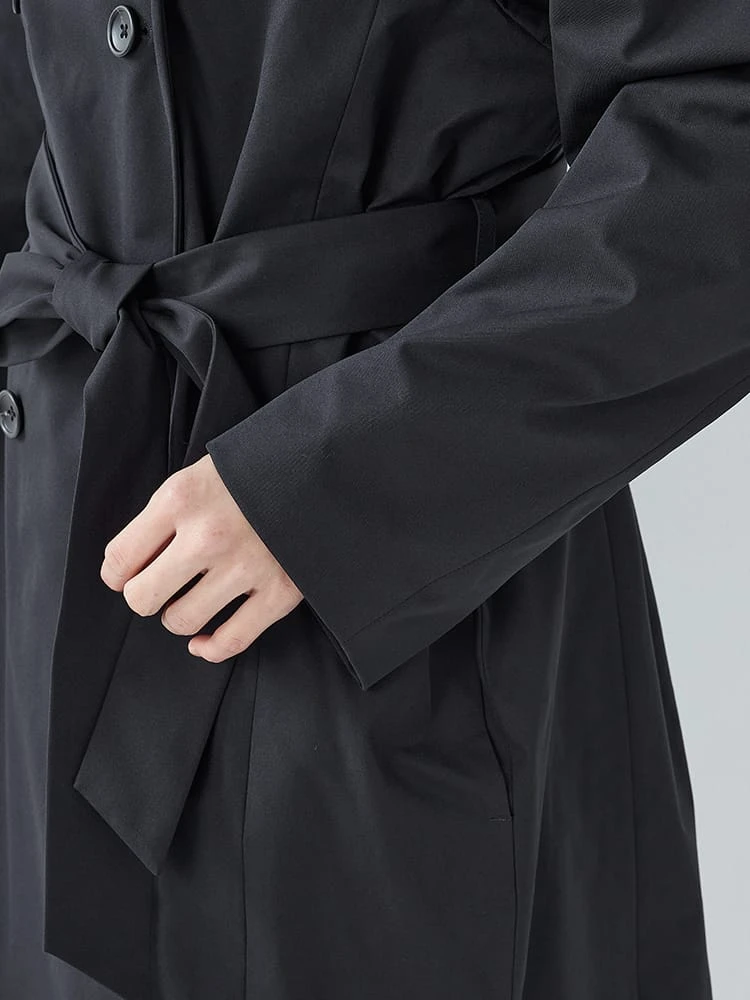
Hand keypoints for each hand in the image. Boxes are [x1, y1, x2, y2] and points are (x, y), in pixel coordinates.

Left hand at [100, 453, 303, 661]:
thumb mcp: (197, 475)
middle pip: (143, 597)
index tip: (127, 574)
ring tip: (191, 599)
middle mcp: (209, 536)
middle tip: (158, 587)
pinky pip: (231, 640)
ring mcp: (246, 566)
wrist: (321, 468)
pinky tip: (202, 641)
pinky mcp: (280, 590)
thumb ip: (164, 515)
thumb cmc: (252, 471)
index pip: (119, 558)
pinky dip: (210, 648)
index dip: (118, 573)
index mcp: (181, 499)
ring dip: (179, 616)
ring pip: (182, 620)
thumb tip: (130, 566)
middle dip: (144, 596)